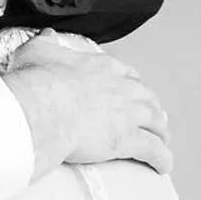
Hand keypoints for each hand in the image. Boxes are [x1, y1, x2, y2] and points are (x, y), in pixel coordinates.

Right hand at [1, 35, 172, 177]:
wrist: (42, 108)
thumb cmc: (38, 82)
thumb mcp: (37, 51)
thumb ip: (46, 42)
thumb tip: (47, 34)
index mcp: (103, 68)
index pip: (127, 74)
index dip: (132, 84)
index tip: (132, 90)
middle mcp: (121, 88)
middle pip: (148, 97)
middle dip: (153, 107)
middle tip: (154, 116)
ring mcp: (127, 114)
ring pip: (156, 122)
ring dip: (162, 131)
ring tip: (162, 140)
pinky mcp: (127, 139)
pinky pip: (153, 150)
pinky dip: (162, 158)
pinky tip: (164, 165)